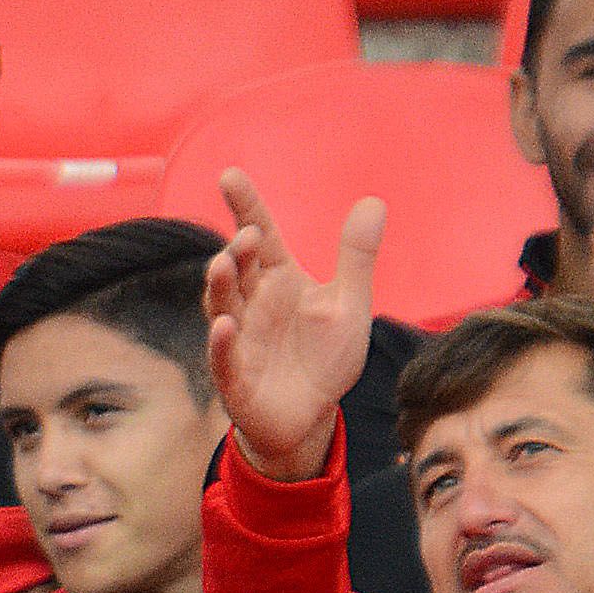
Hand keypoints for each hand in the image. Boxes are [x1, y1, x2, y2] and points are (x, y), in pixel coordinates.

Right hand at [205, 169, 383, 480]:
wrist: (311, 416)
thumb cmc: (324, 358)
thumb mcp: (348, 306)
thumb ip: (356, 257)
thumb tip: (373, 201)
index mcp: (277, 279)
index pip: (260, 233)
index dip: (245, 205)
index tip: (230, 175)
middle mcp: (251, 303)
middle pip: (237, 268)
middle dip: (237, 250)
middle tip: (249, 235)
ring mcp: (239, 339)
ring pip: (221, 306)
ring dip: (219, 286)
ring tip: (223, 264)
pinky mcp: (235, 379)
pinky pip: (223, 359)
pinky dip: (221, 343)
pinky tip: (224, 326)